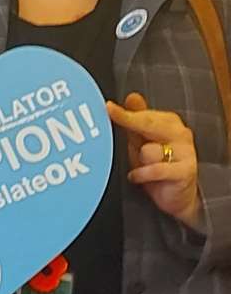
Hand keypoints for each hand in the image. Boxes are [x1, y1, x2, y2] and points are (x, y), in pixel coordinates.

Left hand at [107, 93, 203, 232]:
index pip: (143, 115)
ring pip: (150, 149)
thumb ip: (135, 121)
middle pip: (149, 124)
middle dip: (130, 123)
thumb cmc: (157, 166)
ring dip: (140, 160)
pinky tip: (136, 177)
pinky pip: (157, 169)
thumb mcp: (140, 143)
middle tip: (112, 117)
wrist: (176, 196)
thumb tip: (131, 97)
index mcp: (168, 122)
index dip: (124, 113)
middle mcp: (180, 133)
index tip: (108, 107)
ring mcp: (186, 151)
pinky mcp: (186, 171)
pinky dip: (143, 174)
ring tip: (140, 166)